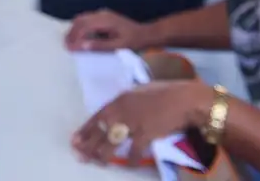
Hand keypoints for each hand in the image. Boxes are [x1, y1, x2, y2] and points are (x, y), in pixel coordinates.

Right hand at [65, 9, 154, 51]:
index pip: (84, 27)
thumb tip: (81, 45)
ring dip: (75, 30)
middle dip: (71, 33)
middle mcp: (101, 14)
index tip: (68, 48)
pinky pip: (87, 19)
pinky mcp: (103, 16)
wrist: (146, 34)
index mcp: (105, 20)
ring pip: (82, 19)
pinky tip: (80, 37)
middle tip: (66, 45)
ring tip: (70, 43)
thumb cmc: (134, 41)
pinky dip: (80, 28)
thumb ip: (99, 45)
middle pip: (80, 20)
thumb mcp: (118, 46)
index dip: (74, 37)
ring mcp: (102, 14)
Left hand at [73, 81, 210, 163]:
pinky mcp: (146, 133)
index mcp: (119, 100)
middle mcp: (122, 111)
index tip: (75, 140)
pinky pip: (135, 151)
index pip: (96, 117)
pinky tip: (130, 165)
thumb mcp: (138, 93)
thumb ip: (126, 103)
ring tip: (98, 162)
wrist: (184, 98)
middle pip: (99, 131)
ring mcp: (133, 122)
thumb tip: (117, 112)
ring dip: (103, 154)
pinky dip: (132, 160)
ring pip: (112, 142)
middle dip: (88, 145)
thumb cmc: (164, 93)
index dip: (85, 130)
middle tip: (80, 156)